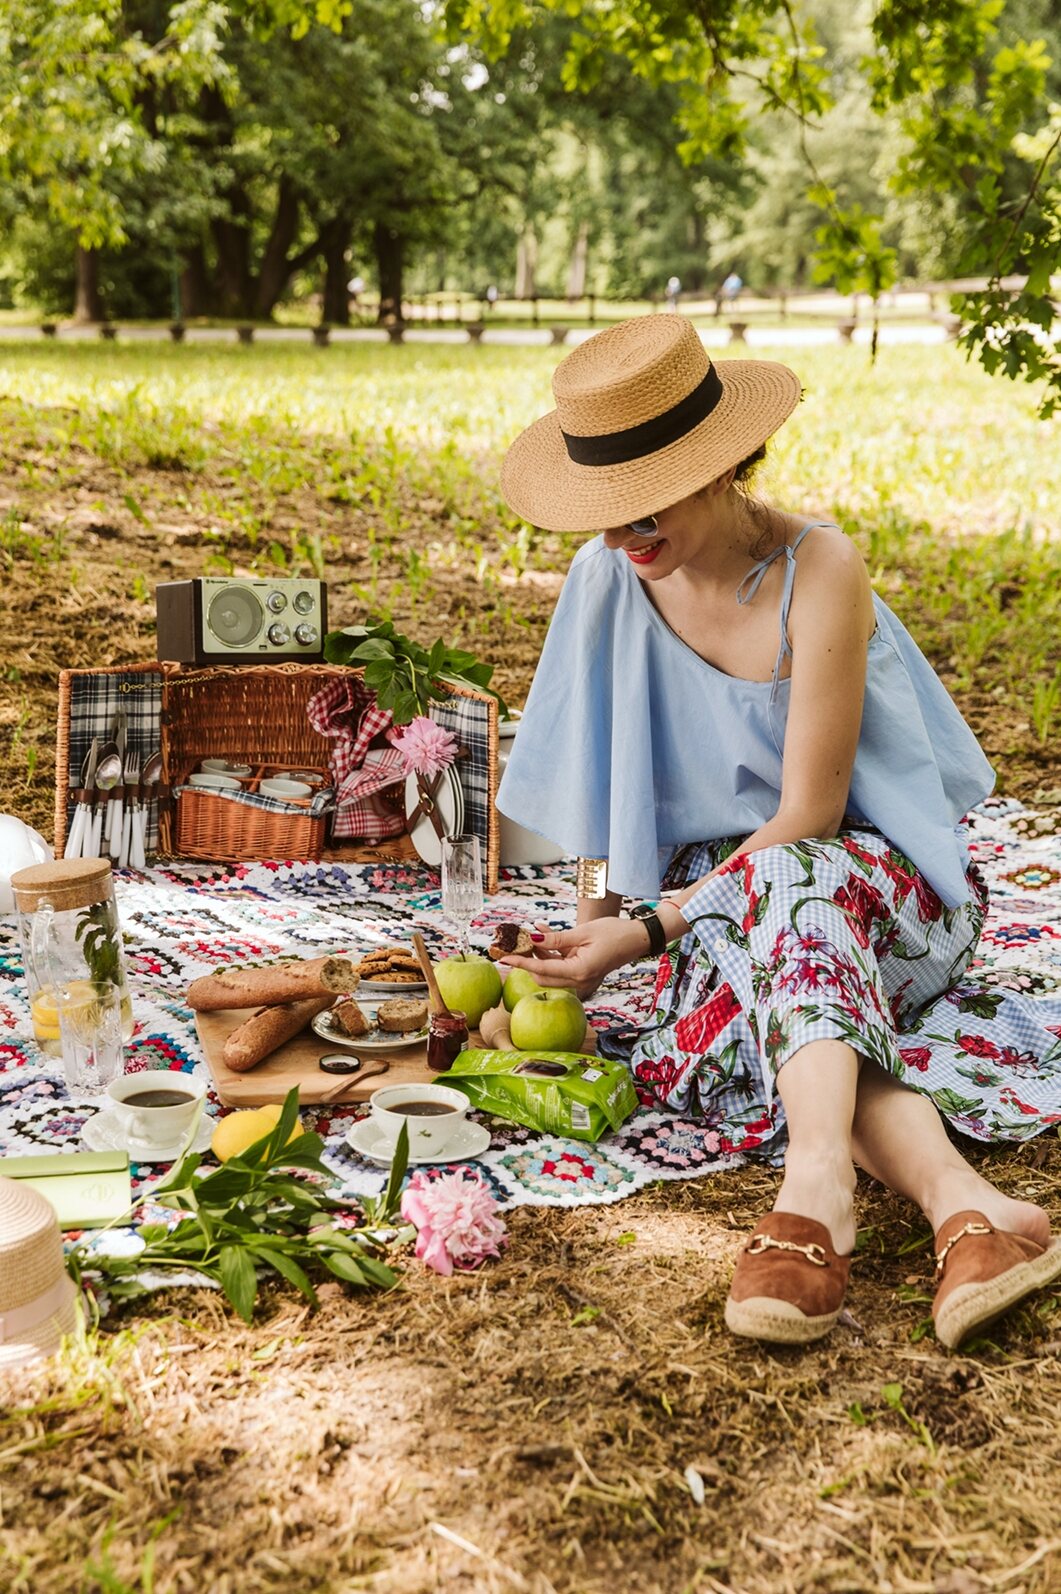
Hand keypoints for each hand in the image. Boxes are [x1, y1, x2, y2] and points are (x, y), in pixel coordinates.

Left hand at [500, 917, 648, 989]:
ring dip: (537, 952)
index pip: (542, 969)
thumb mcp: (583, 932)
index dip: (520, 962)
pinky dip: (549, 950)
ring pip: (549, 969)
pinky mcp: (581, 971)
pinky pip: (559, 963)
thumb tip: (531, 938)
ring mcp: (580, 977)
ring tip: (526, 931)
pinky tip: (541, 931)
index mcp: (579, 972)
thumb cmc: (615, 933)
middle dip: (526, 958)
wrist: (637, 939)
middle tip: (512, 940)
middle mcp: (578, 980)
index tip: (503, 957)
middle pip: (542, 974)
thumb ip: (556, 938)